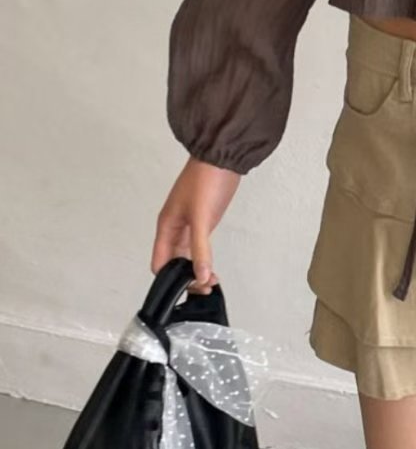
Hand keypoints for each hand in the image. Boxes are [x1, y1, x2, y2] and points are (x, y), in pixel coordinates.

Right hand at [152, 157, 241, 294]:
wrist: (223, 158)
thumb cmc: (206, 180)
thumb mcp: (202, 218)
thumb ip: (201, 249)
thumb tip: (201, 276)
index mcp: (166, 226)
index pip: (160, 262)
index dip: (170, 280)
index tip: (187, 289)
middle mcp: (174, 228)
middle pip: (173, 262)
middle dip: (186, 278)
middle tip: (205, 287)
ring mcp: (189, 226)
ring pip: (186, 257)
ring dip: (196, 270)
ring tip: (211, 282)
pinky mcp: (203, 222)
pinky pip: (198, 248)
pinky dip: (204, 260)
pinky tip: (213, 268)